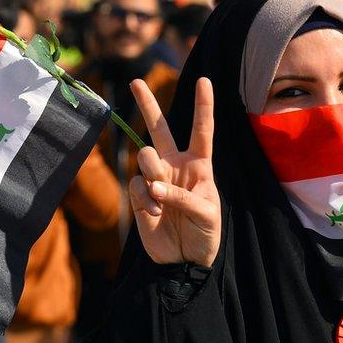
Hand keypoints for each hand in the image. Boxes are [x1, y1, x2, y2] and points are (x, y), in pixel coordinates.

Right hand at [128, 78, 220, 266]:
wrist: (185, 262)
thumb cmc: (206, 234)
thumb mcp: (207, 215)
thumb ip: (184, 197)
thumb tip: (154, 187)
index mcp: (200, 165)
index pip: (202, 130)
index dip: (203, 106)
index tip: (204, 80)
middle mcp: (176, 166)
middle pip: (160, 129)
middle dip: (147, 105)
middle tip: (135, 81)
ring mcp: (155, 179)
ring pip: (146, 156)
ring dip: (153, 172)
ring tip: (161, 195)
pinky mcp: (139, 195)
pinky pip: (136, 185)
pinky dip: (145, 198)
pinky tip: (154, 213)